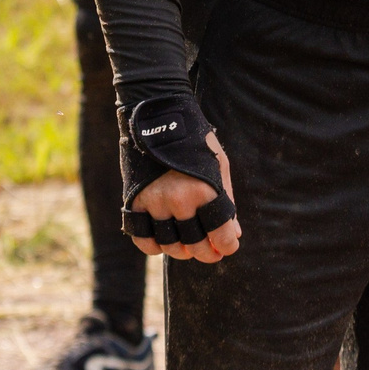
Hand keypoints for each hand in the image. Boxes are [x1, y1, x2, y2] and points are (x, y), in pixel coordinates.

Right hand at [129, 132, 240, 264]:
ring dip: (182, 251)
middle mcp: (178, 199)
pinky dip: (154, 247)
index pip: (221, 235)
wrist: (158, 116)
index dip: (228, 246)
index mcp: (204, 190)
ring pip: (170, 245)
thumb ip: (227, 201)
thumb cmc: (195, 140)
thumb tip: (234, 234)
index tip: (228, 245)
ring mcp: (154, 202)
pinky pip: (143, 239)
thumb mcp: (219, 165)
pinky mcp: (134, 201)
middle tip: (210, 251)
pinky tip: (163, 240)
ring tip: (188, 244)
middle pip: (196, 245)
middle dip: (207, 253)